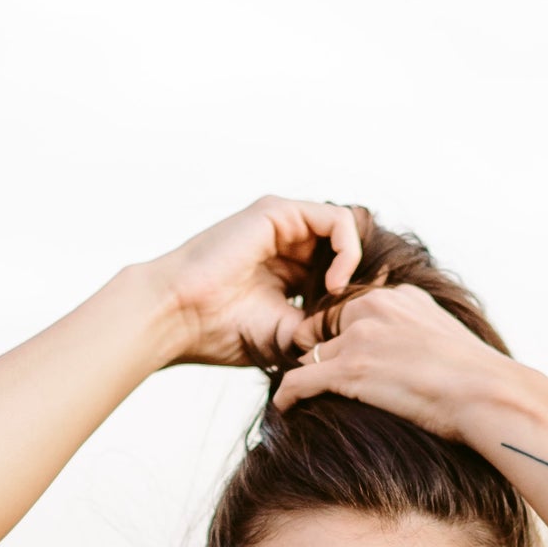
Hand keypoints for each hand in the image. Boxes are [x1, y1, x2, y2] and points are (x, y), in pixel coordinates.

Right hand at [146, 198, 361, 368]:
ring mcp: (282, 225)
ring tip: (340, 298)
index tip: (368, 322)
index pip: (339, 271)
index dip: (359, 293)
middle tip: (365, 310)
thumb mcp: (288, 334)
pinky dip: (347, 250)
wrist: (179, 317)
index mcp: (286, 271)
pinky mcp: (277, 212)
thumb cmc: (222, 332)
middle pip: (346, 250)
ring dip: (355, 267)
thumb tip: (363, 329)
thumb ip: (322, 324)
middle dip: (363, 280)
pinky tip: (335, 283)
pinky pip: (337, 220)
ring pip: (346, 232)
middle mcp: (286, 244)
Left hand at [272, 284, 508, 440]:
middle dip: (317, 353)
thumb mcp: (446, 337)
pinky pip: (298, 381)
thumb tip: (408, 355)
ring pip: (312, 356)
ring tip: (297, 399)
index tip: (334, 356)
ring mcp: (360, 338)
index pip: (351, 309)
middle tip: (310, 379)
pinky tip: (283, 410)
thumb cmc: (476, 379)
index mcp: (399, 297)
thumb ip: (419, 332)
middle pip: (325, 329)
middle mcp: (376, 308)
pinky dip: (287, 396)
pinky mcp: (349, 370)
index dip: (339, 336)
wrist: (487, 393)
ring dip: (305, 376)